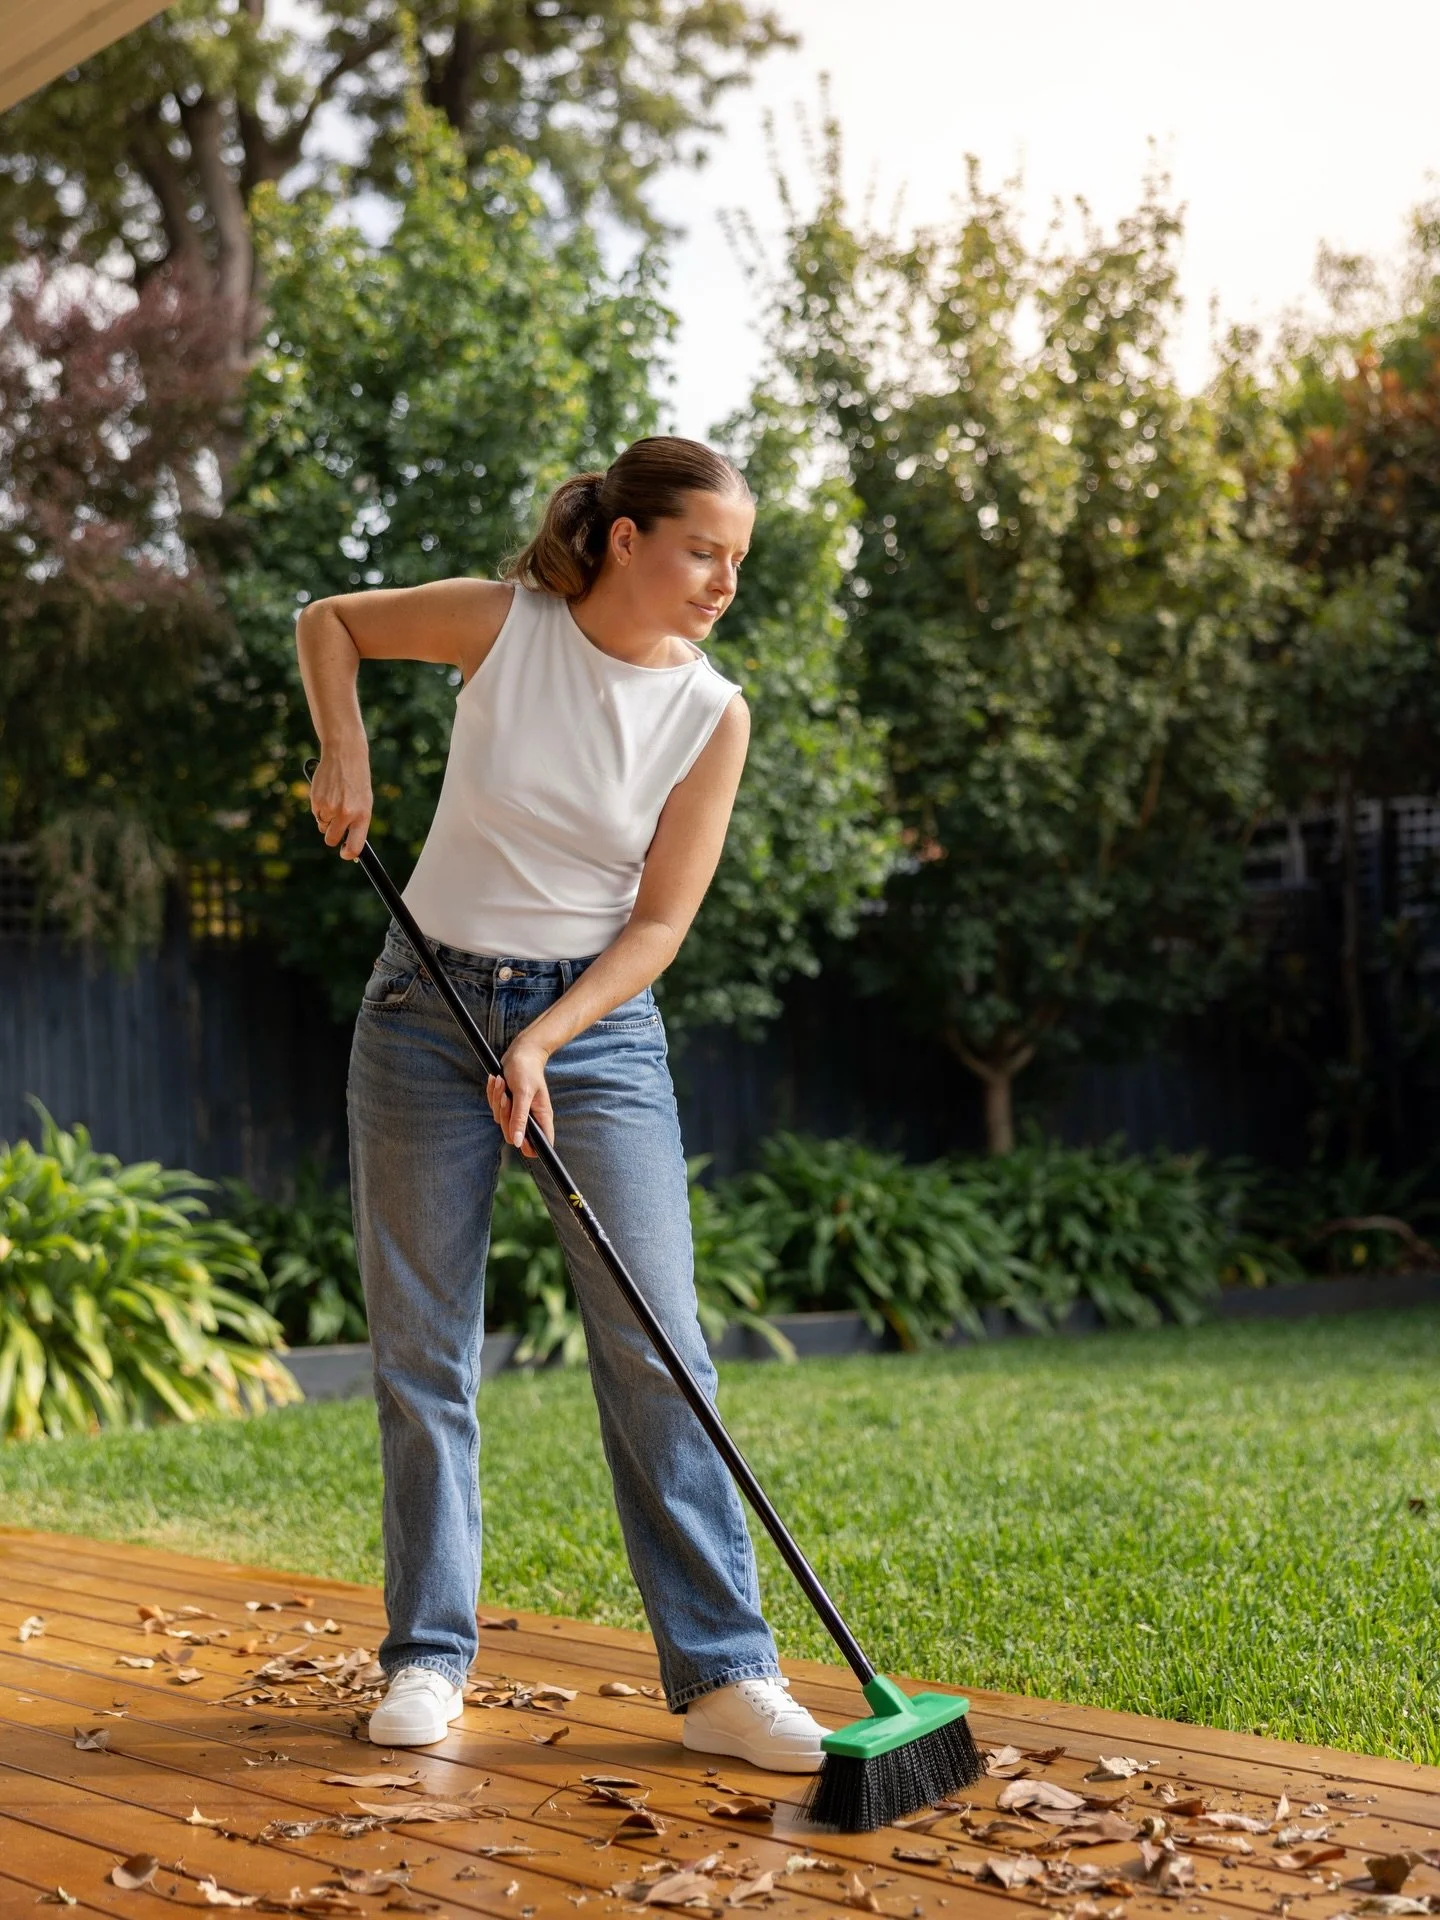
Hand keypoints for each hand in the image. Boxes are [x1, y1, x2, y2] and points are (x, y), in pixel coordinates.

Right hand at [310, 746, 372, 860]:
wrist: (345, 755)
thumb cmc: (357, 781)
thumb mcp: (364, 802)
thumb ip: (357, 822)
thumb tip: (349, 845)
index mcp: (362, 815)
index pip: (354, 846)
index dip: (348, 854)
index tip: (345, 853)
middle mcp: (346, 814)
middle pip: (331, 840)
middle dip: (332, 837)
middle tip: (336, 826)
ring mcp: (330, 808)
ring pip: (322, 826)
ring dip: (326, 819)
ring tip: (335, 800)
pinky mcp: (316, 800)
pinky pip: (316, 814)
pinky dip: (320, 808)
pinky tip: (327, 793)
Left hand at [488, 1035, 554, 1156]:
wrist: (521, 1052)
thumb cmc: (527, 1070)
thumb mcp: (523, 1093)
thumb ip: (520, 1118)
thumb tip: (519, 1142)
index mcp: (541, 1117)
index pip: (541, 1144)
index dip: (530, 1147)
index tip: (518, 1136)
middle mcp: (531, 1117)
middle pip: (513, 1135)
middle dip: (505, 1115)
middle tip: (507, 1097)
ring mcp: (518, 1112)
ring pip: (501, 1120)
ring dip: (497, 1101)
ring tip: (502, 1083)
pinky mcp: (507, 1105)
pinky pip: (494, 1109)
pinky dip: (493, 1095)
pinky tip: (498, 1082)